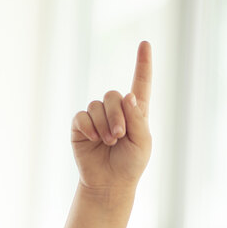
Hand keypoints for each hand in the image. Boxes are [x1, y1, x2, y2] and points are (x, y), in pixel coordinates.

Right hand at [71, 41, 151, 191]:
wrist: (110, 183)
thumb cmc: (130, 164)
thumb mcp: (142, 143)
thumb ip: (137, 119)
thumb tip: (128, 95)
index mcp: (136, 112)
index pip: (140, 83)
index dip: (143, 64)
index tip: (145, 44)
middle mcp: (116, 110)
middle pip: (113, 95)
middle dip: (117, 116)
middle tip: (119, 136)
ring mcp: (97, 117)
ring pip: (97, 106)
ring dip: (104, 125)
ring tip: (108, 142)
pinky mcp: (80, 126)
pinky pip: (82, 116)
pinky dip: (89, 128)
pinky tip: (94, 139)